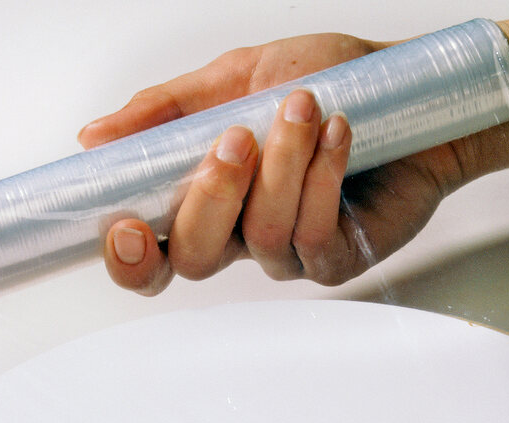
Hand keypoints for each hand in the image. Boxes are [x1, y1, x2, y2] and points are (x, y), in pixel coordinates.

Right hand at [77, 34, 474, 293]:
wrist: (414, 91)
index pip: (153, 252)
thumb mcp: (236, 78)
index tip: (123, 223)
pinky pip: (316, 233)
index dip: (129, 256)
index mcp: (209, 202)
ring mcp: (292, 252)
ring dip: (281, 165)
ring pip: (263, 235)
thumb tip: (94, 137)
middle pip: (196, 257)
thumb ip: (167, 111)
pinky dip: (323, 176)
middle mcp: (244, 237)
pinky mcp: (340, 257)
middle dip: (209, 197)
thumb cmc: (330, 84)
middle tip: (235, 137)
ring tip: (306, 106)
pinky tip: (338, 131)